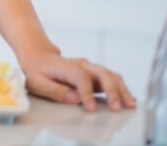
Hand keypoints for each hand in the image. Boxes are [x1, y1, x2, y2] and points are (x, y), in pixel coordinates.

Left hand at [18, 47, 136, 112]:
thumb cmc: (37, 72)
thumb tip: (74, 98)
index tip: (90, 109)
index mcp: (66, 66)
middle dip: (111, 91)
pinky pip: (112, 79)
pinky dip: (122, 88)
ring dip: (121, 90)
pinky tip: (129, 100)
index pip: (81, 78)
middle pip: (101, 73)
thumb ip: (55, 91)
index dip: (87, 93)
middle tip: (116, 108)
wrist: (40, 57)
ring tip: (129, 106)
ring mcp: (90, 68)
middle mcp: (81, 65)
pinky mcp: (95, 74)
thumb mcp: (37, 82)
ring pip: (110, 75)